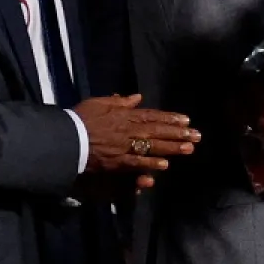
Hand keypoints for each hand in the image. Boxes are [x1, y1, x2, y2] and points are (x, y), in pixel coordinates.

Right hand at [75, 94, 200, 185]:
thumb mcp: (100, 103)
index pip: (152, 116)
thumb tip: (137, 97)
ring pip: (152, 146)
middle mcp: (129, 129)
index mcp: (125, 114)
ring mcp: (124, 145)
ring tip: (189, 148)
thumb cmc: (81, 118)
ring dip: (172, 147)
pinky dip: (151, 164)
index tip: (186, 120)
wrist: (66, 137)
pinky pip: (137, 162)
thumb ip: (120, 101)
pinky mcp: (117, 161)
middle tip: (197, 135)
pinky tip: (165, 165)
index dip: (170, 118)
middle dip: (178, 133)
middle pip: (158, 130)